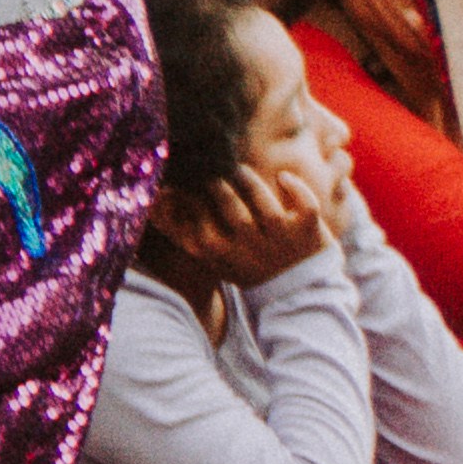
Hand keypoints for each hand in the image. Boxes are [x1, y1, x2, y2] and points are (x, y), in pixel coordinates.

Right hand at [157, 155, 338, 289]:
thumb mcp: (215, 259)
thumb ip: (187, 234)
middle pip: (230, 209)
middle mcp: (251, 248)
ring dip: (248, 180)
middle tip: (214, 172)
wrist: (298, 292)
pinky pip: (305, 204)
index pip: (198, 229)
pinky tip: (282, 177)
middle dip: (219, 185)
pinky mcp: (309, 232)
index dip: (190, 202)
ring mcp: (281, 240)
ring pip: (264, 203)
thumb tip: (153, 202)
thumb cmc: (249, 266)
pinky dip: (295, 187)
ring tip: (239, 171)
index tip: (185, 186)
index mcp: (224, 257)